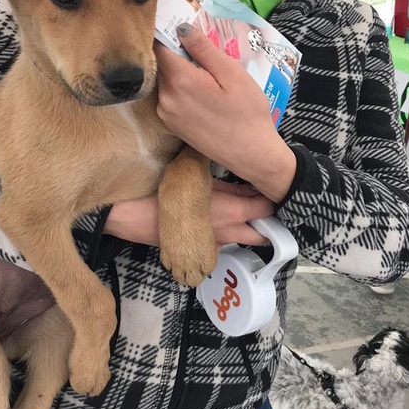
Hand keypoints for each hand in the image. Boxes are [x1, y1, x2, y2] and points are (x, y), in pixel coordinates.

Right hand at [106, 180, 274, 247]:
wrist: (135, 216)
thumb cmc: (165, 191)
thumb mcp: (195, 173)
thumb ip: (220, 173)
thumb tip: (234, 159)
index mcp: (234, 211)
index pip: (268, 207)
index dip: (273, 197)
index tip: (272, 188)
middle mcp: (230, 231)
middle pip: (264, 233)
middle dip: (268, 222)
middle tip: (266, 207)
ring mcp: (217, 243)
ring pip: (243, 238)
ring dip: (248, 228)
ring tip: (245, 212)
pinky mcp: (202, 250)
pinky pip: (224, 242)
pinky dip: (227, 233)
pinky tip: (218, 220)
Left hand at [155, 24, 296, 199]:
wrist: (252, 154)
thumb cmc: (248, 112)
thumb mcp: (232, 73)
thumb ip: (203, 49)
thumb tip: (181, 28)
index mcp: (179, 81)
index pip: (159, 46)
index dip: (168, 33)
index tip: (179, 26)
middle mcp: (165, 97)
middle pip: (162, 64)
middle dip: (177, 54)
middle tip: (202, 52)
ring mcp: (165, 113)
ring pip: (165, 80)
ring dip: (180, 72)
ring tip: (206, 75)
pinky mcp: (170, 125)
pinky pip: (169, 97)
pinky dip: (181, 89)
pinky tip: (203, 94)